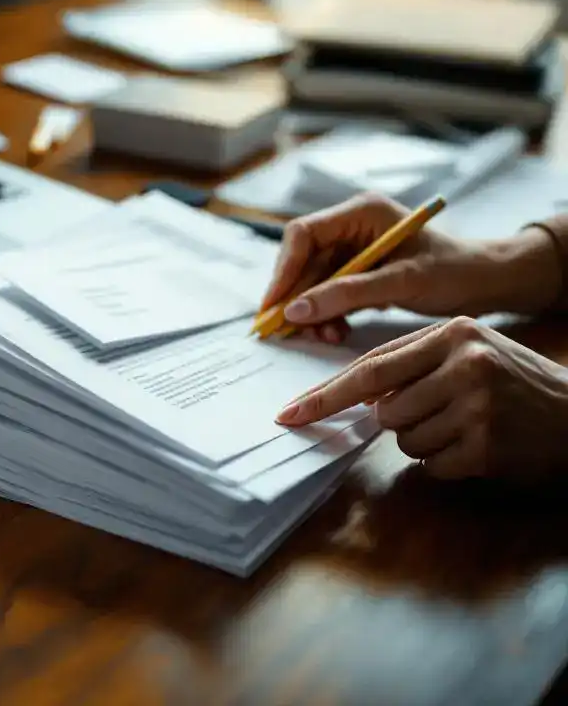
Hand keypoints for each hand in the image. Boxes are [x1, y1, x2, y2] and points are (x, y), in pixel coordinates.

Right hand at [259, 193, 561, 342]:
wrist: (488, 283)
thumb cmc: (454, 272)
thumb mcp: (402, 282)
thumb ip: (347, 294)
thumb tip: (296, 310)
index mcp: (361, 211)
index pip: (303, 234)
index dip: (283, 270)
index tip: (275, 306)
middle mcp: (351, 226)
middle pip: (302, 260)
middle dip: (297, 297)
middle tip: (290, 332)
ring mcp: (353, 249)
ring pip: (311, 281)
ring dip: (312, 311)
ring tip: (325, 336)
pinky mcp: (358, 271)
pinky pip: (327, 293)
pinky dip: (326, 315)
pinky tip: (336, 331)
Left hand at [276, 317, 567, 481]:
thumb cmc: (512, 381)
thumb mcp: (467, 351)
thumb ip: (411, 364)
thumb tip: (356, 398)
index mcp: (451, 334)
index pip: (368, 369)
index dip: (324, 395)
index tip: (288, 414)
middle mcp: (464, 363)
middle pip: (384, 409)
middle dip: (398, 419)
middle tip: (439, 411)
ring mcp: (476, 406)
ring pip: (404, 439)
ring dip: (425, 441)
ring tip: (466, 425)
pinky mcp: (487, 445)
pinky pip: (432, 466)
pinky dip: (447, 463)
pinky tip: (479, 446)